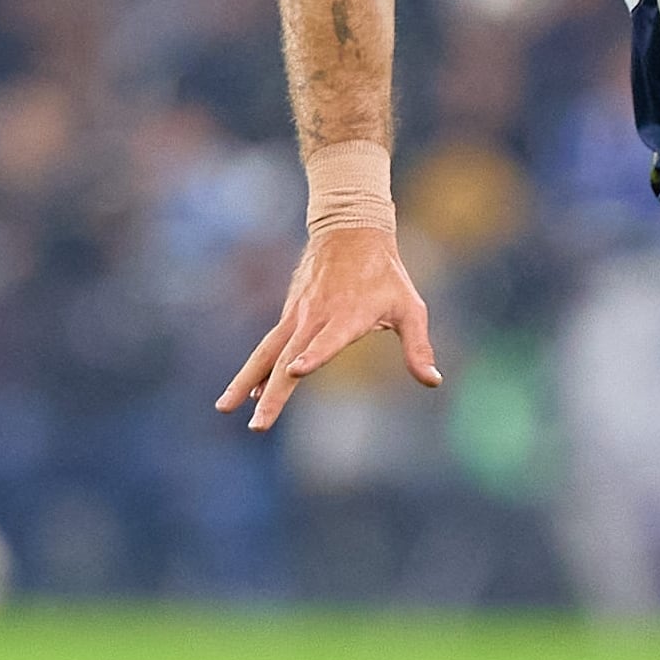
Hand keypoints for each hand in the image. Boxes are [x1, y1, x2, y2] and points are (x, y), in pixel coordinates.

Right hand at [217, 226, 440, 430]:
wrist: (351, 231)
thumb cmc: (387, 274)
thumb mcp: (410, 308)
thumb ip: (418, 347)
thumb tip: (433, 382)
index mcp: (348, 316)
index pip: (328, 340)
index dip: (314, 355)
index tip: (296, 370)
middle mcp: (317, 318)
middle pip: (288, 360)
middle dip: (273, 395)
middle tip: (258, 427)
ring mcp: (298, 315)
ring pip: (267, 353)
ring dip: (246, 381)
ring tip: (226, 407)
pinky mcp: (289, 314)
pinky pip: (270, 345)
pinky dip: (258, 368)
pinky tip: (249, 392)